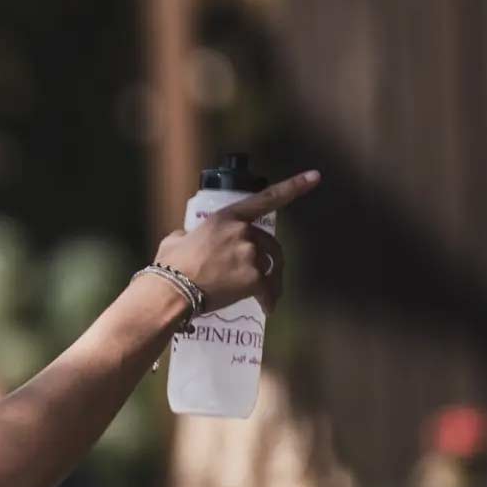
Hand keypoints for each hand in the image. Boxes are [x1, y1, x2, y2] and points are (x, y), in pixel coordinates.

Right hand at [152, 170, 319, 313]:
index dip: (294, 186)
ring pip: (270, 268)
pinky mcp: (254, 280)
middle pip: (269, 244)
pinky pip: (269, 291)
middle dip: (265, 258)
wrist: (171, 291)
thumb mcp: (176, 239)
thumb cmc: (170, 265)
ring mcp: (251, 256)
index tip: (315, 176)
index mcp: (226, 218)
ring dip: (267, 280)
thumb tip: (189, 238)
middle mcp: (243, 233)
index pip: (265, 199)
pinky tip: (266, 309)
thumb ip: (189, 234)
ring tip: (257, 295)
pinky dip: (268, 301)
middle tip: (250, 274)